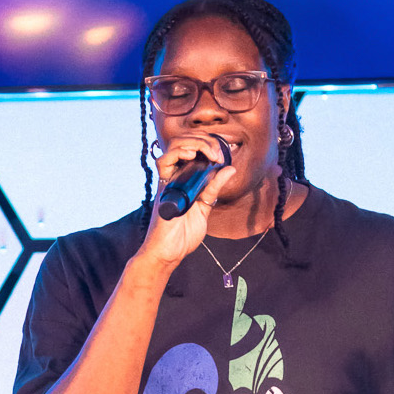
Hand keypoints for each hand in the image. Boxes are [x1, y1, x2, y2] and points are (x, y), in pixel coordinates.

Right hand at [140, 134, 236, 269]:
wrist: (170, 253)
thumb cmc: (183, 235)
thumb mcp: (205, 207)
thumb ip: (214, 188)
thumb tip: (230, 168)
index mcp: (186, 178)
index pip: (194, 149)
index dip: (208, 145)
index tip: (222, 156)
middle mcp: (176, 175)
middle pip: (185, 142)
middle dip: (205, 141)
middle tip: (219, 154)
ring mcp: (168, 180)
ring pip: (175, 146)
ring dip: (195, 143)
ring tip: (210, 154)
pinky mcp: (163, 187)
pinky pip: (164, 161)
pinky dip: (178, 152)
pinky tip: (192, 154)